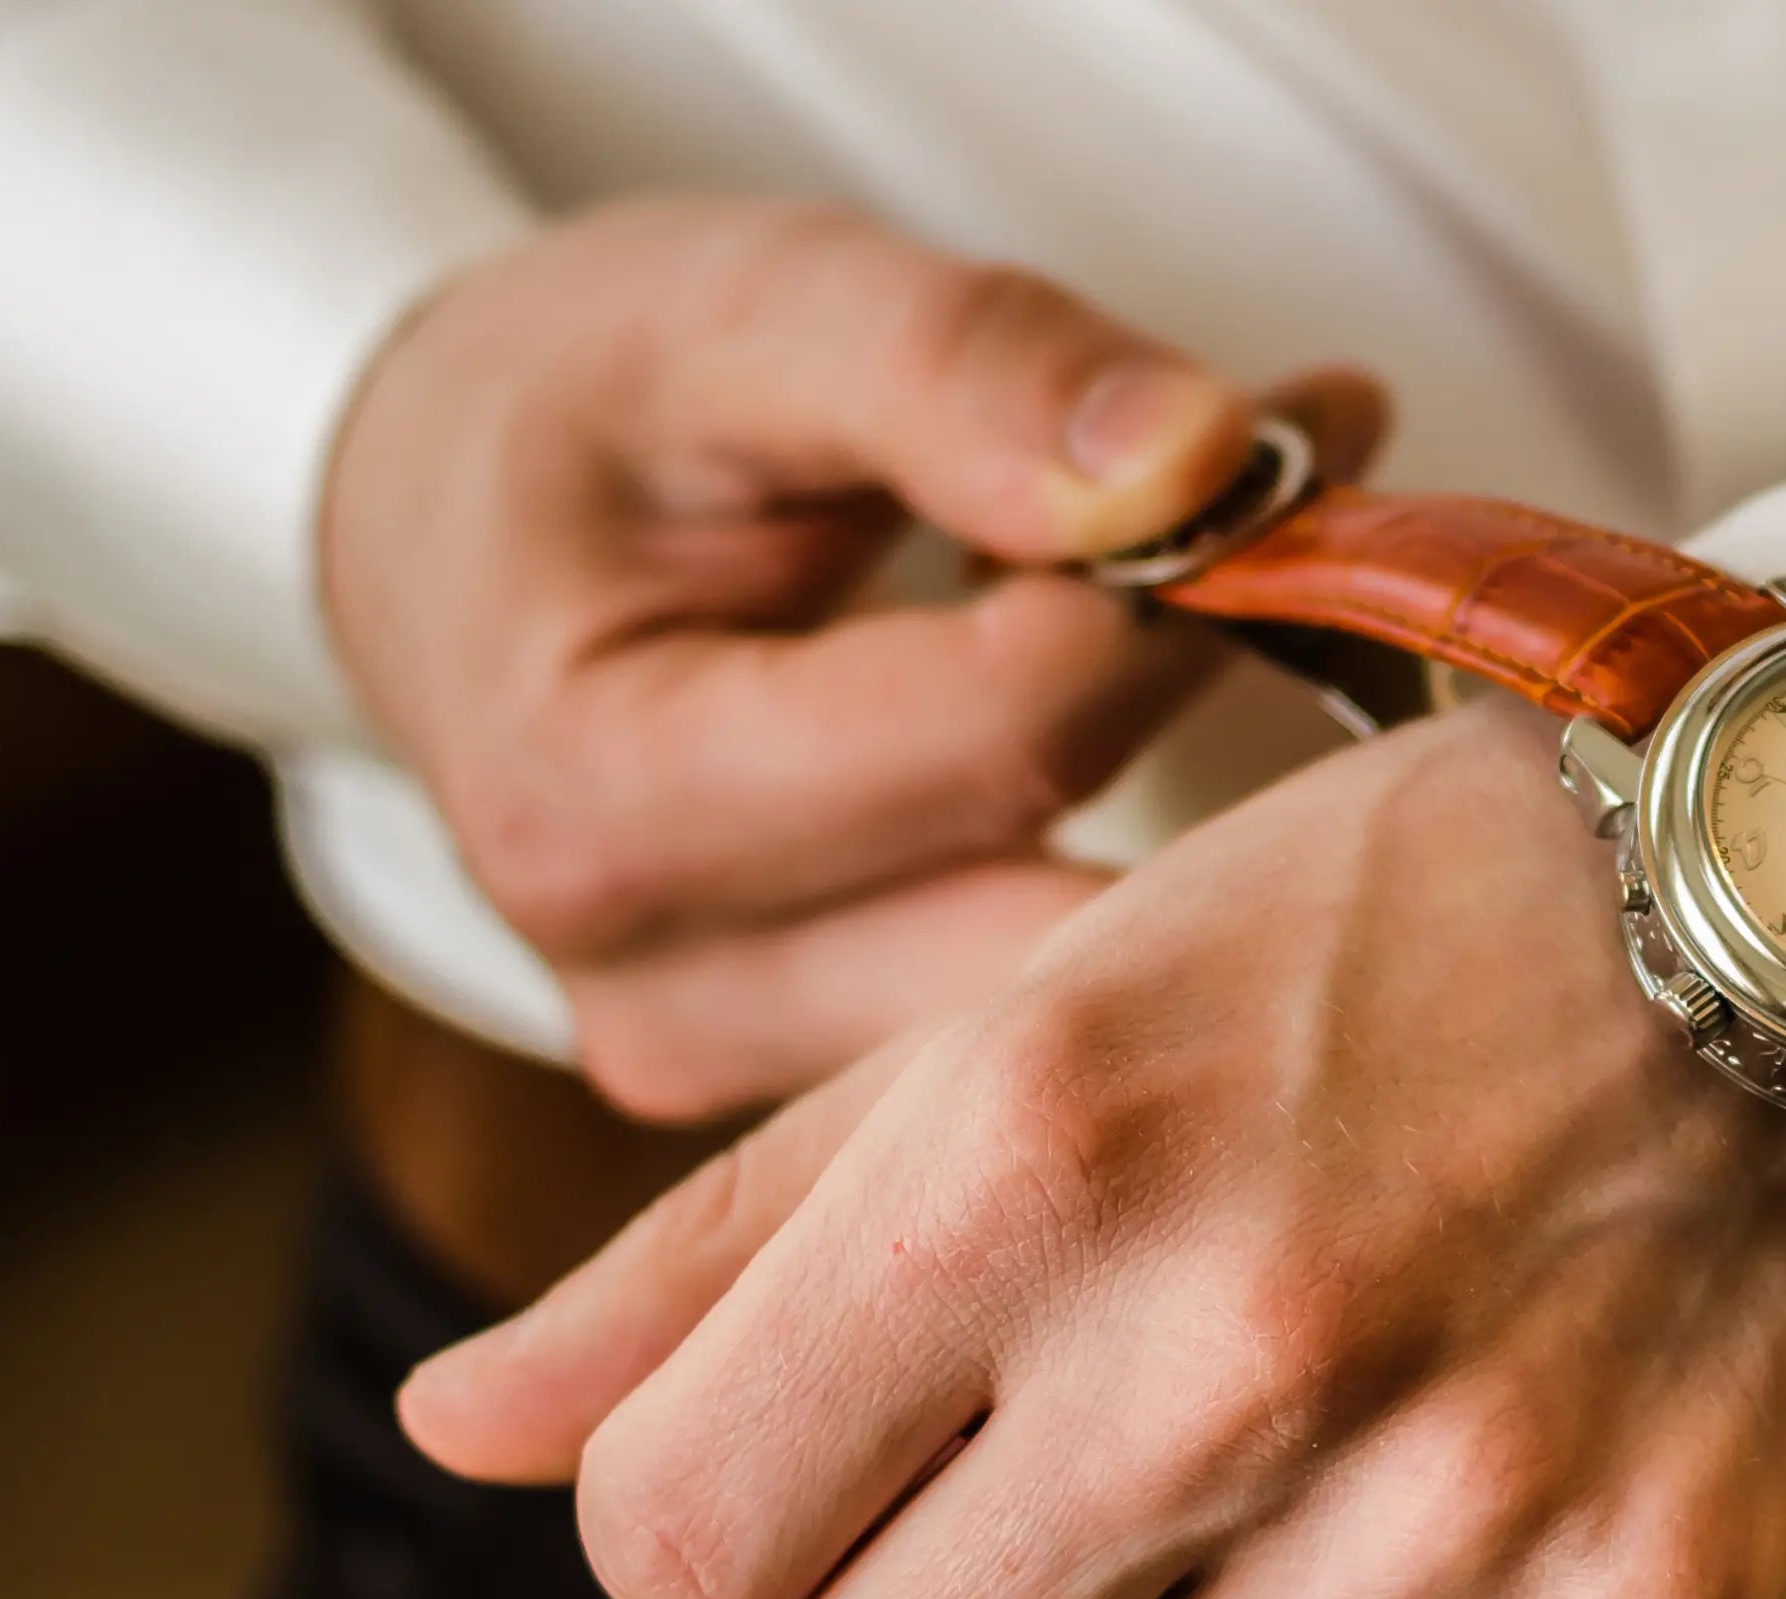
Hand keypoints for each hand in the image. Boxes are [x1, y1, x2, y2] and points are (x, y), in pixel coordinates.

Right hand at [324, 193, 1385, 1119]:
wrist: (443, 527)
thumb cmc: (595, 406)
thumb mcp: (752, 309)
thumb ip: (967, 369)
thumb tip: (1207, 458)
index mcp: (599, 791)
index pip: (1009, 729)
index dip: (1193, 582)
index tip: (1312, 444)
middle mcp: (655, 986)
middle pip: (1056, 907)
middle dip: (1235, 756)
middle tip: (1342, 585)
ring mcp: (732, 1071)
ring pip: (1072, 1016)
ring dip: (1213, 856)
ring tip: (1265, 662)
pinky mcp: (802, 1102)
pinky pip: (1032, 1045)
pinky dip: (1137, 915)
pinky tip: (1185, 786)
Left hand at [394, 696, 1785, 1598]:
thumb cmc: (1376, 940)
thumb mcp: (1022, 1020)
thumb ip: (725, 1243)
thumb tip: (469, 1436)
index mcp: (1024, 1163)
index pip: (680, 1553)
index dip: (740, 1518)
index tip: (858, 1449)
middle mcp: (1229, 1345)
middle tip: (1087, 1467)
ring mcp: (1463, 1495)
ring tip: (1309, 1473)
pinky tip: (1475, 1524)